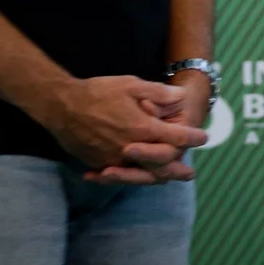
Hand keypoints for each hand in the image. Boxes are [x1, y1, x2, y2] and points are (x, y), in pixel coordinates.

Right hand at [34, 76, 206, 185]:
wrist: (60, 106)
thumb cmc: (97, 92)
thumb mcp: (130, 84)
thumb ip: (158, 93)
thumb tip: (180, 97)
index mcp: (141, 127)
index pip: (175, 137)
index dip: (192, 138)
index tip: (203, 137)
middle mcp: (129, 148)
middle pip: (161, 165)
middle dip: (178, 169)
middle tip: (190, 173)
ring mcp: (113, 158)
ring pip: (140, 175)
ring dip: (157, 178)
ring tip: (169, 180)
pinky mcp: (98, 163)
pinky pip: (119, 175)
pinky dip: (132, 178)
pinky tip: (139, 177)